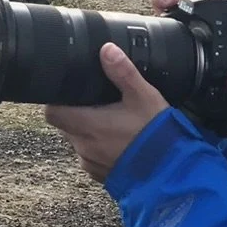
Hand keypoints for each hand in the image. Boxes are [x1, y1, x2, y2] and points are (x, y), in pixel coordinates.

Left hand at [45, 41, 171, 184]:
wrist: (174, 174)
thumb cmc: (157, 136)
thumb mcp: (143, 97)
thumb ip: (123, 72)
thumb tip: (107, 50)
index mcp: (88, 125)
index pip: (52, 112)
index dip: (57, 101)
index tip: (70, 92)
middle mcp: (84, 147)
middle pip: (65, 126)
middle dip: (76, 114)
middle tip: (96, 103)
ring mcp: (92, 163)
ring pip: (79, 142)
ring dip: (88, 132)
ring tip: (111, 122)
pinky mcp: (102, 176)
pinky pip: (92, 158)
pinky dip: (100, 149)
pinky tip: (119, 142)